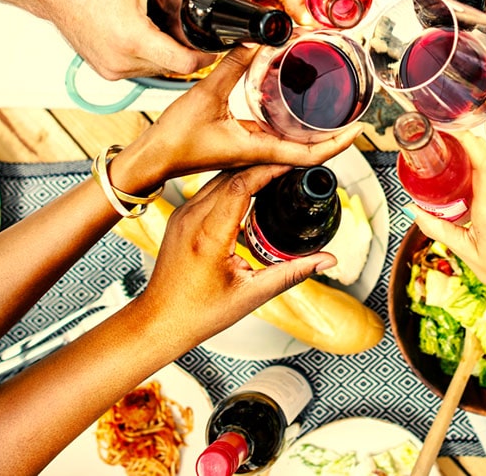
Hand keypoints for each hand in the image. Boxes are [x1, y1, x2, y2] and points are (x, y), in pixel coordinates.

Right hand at [54, 0, 225, 79]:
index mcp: (131, 38)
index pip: (184, 64)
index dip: (206, 55)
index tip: (213, 41)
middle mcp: (120, 60)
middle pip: (173, 66)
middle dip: (187, 49)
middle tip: (192, 27)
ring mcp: (111, 69)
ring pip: (158, 69)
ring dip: (167, 53)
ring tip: (168, 28)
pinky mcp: (105, 71)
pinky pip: (140, 69)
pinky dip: (149, 55)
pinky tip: (149, 35)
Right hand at [121, 43, 360, 186]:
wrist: (150, 160)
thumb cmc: (174, 139)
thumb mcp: (205, 94)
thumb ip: (232, 65)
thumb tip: (258, 39)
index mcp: (258, 149)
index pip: (311, 154)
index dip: (339, 143)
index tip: (359, 128)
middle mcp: (260, 153)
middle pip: (310, 149)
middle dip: (335, 133)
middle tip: (353, 111)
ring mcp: (252, 150)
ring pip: (294, 144)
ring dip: (315, 129)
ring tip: (333, 106)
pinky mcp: (242, 144)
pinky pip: (276, 137)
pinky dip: (292, 124)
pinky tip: (293, 106)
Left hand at [142, 165, 335, 343]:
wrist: (159, 320)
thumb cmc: (199, 312)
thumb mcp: (252, 294)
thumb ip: (292, 272)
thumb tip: (326, 260)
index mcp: (208, 236)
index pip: (241, 185)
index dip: (269, 169)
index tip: (290, 164)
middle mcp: (191, 219)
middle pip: (231, 174)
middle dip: (262, 165)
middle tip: (289, 165)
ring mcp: (182, 215)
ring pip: (218, 178)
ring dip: (247, 172)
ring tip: (275, 172)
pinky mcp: (180, 216)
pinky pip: (209, 188)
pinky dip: (233, 183)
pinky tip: (252, 190)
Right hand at [409, 132, 485, 299]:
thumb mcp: (464, 250)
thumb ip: (436, 227)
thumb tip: (412, 209)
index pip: (483, 162)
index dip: (467, 140)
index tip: (448, 130)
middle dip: (463, 143)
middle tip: (440, 142)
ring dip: (473, 154)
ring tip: (450, 157)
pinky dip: (482, 167)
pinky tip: (468, 175)